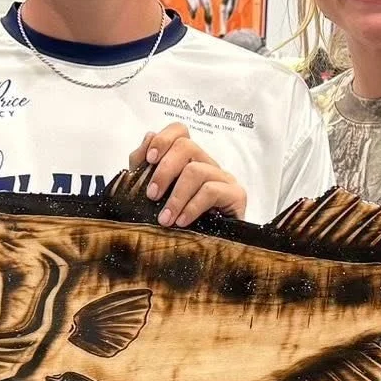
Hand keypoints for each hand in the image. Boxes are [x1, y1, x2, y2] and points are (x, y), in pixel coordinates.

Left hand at [131, 124, 246, 225]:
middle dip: (164, 171)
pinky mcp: (236, 195)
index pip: (179, 131)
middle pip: (187, 146)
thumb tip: (147, 138)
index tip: (148, 160)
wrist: (206, 250)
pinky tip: (181, 222)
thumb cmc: (178, 220)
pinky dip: (192, 206)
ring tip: (165, 219)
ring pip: (196, 171)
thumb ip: (144, 167)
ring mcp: (222, 178)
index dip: (162, 139)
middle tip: (151, 196)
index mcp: (187, 160)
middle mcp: (206, 163)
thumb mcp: (154, 195)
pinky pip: (211, 191)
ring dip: (175, 196)